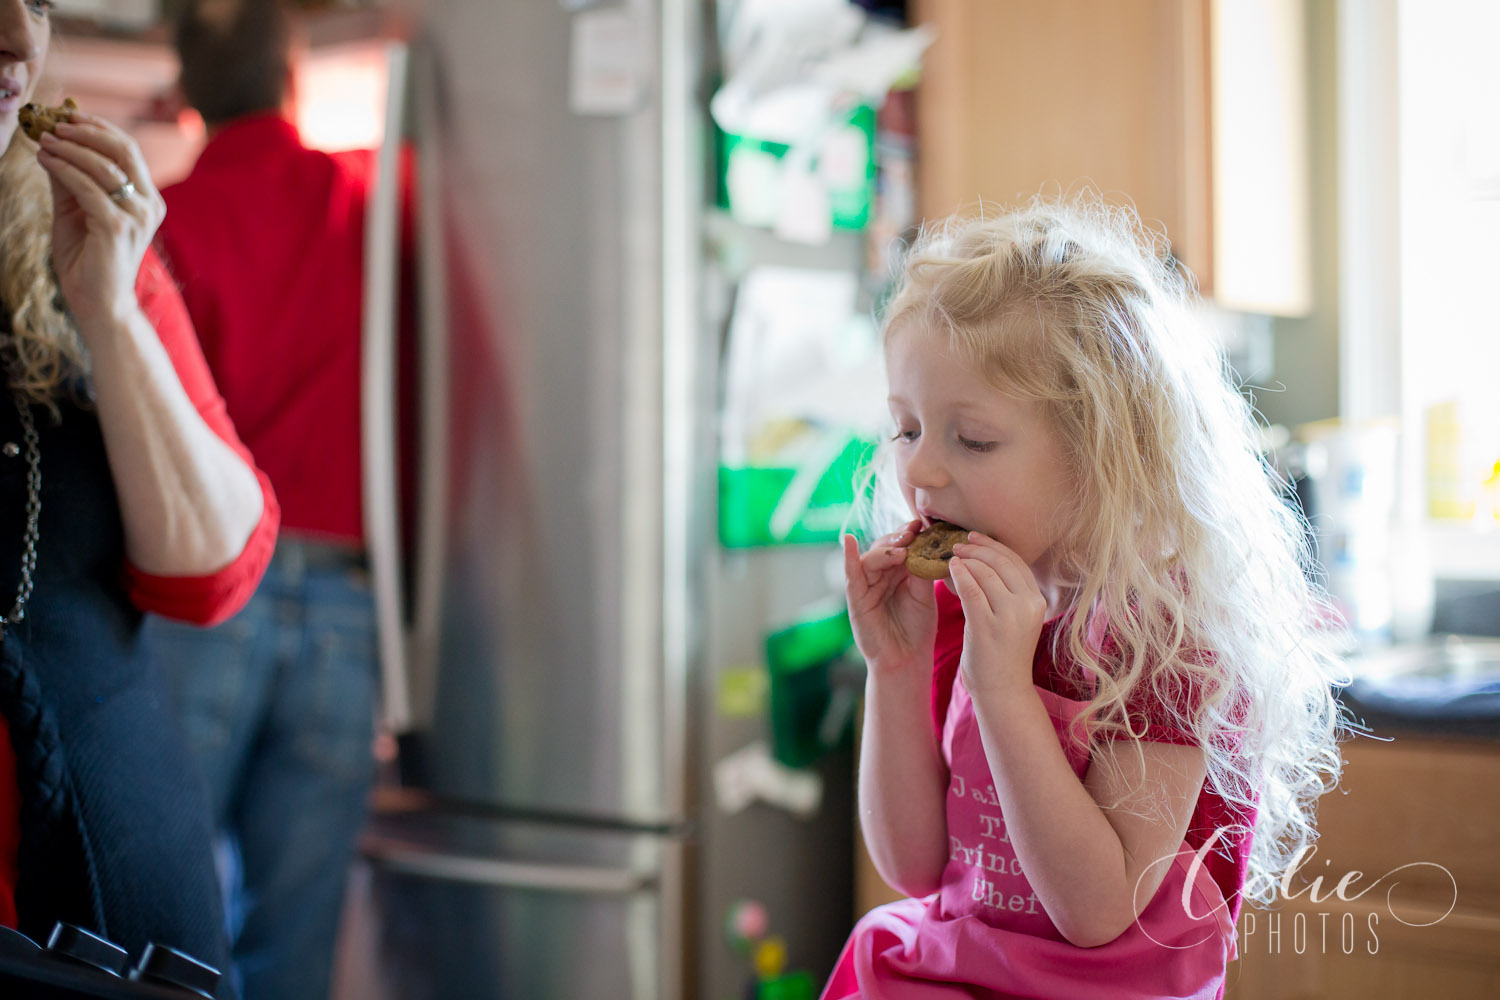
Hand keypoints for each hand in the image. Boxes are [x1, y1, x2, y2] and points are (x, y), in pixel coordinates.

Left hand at [35, 112, 165, 330]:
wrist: (97, 303)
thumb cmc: (88, 260)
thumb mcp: (75, 211)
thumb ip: (70, 180)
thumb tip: (53, 144)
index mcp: (147, 199)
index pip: (128, 150)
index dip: (99, 128)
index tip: (68, 116)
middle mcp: (149, 205)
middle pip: (123, 151)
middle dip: (87, 132)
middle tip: (55, 123)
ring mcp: (137, 217)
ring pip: (103, 166)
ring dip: (69, 148)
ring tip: (43, 142)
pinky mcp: (117, 227)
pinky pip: (87, 188)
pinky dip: (63, 169)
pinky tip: (45, 161)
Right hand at [842, 521, 937, 675]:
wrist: (906, 660)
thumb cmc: (917, 629)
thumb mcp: (924, 595)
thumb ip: (921, 571)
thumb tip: (924, 544)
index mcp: (898, 572)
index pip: (901, 545)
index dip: (909, 533)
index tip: (922, 524)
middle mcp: (880, 576)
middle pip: (884, 546)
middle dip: (898, 537)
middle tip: (912, 531)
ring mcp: (866, 586)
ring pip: (871, 558)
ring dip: (885, 549)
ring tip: (901, 548)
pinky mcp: (856, 599)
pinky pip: (851, 575)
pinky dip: (849, 557)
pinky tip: (850, 542)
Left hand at [948, 533, 1047, 696]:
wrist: (1003, 689)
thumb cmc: (1004, 653)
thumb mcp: (1016, 619)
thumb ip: (1009, 592)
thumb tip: (986, 561)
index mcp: (1037, 600)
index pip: (1015, 562)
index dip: (993, 546)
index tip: (975, 537)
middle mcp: (1028, 605)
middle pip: (1001, 562)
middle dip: (977, 547)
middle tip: (958, 542)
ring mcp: (1009, 616)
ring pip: (984, 573)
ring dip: (965, 559)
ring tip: (951, 555)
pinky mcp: (987, 626)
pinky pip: (970, 590)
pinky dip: (959, 574)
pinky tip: (950, 567)